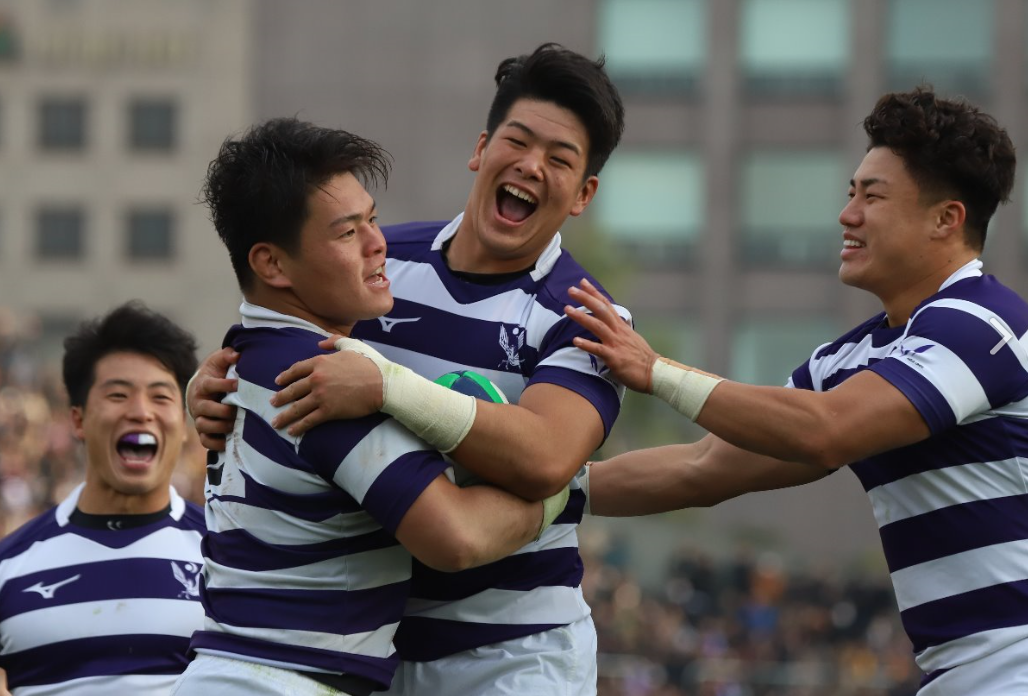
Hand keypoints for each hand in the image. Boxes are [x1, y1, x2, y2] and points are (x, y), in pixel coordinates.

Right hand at [189, 347, 238, 450]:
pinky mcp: (203, 431)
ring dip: (220, 427)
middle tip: (238, 409)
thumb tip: (237, 354)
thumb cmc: (215, 373)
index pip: (209, 385)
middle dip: (222, 410)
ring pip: (204, 425)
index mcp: (202, 385)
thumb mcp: (219, 361)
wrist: (203, 388)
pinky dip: (216, 444)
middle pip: (205, 409)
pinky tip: (229, 440)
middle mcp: (198, 402)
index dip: (223, 385)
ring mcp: (199, 417)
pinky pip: (206, 441)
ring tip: (235, 424)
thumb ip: (227, 355)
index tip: (238, 384)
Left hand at [270, 336, 384, 434]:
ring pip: (297, 407)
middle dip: (280, 397)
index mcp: (320, 362)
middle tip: (272, 402)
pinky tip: (292, 431)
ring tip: (276, 422)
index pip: (297, 370)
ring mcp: (321, 396)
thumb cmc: (370, 363)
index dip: (285, 376)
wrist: (382, 383)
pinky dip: (299, 427)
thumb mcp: (351, 345)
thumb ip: (334, 342)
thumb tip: (321, 343)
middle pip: (293, 389)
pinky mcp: (329, 411)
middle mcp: (317, 379)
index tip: (278, 382)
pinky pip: (309, 420)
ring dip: (285, 416)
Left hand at [565, 278, 658, 393]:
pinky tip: (575, 341)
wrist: (654, 371)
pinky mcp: (614, 357)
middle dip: (586, 298)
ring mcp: (616, 343)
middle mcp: (618, 331)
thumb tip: (619, 321)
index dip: (594, 293)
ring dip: (581, 317)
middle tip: (571, 290)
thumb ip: (622, 329)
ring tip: (567, 309)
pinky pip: (598, 349)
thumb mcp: (632, 337)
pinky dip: (586, 344)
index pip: (606, 305)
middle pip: (600, 310)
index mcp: (621, 326)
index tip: (583, 282)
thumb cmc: (642, 357)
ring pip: (597, 326)